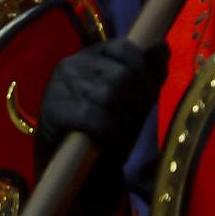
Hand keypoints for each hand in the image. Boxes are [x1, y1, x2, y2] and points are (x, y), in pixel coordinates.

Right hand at [37, 37, 164, 215]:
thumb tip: (161, 45)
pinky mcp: (53, 111)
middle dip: (137, 103)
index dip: (144, 74)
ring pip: (109, 95)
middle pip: (121, 74)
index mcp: (90, 56)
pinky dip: (109, 135)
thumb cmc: (107, 130)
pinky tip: (109, 144)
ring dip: (123, 121)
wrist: (76, 169)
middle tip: (132, 123)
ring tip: (120, 134)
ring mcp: (58, 86)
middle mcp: (70, 64)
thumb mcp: (134, 100)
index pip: (126, 48)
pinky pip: (94, 118)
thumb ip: (149, 73)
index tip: (146, 99)